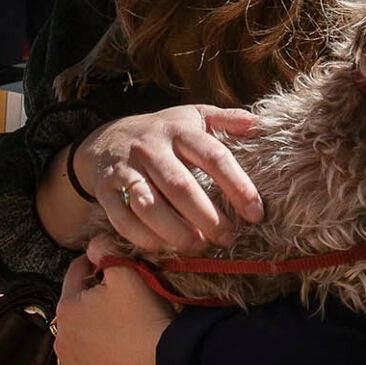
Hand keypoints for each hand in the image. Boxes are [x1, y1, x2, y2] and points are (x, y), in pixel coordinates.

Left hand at [54, 251, 169, 364]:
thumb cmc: (146, 318)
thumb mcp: (128, 274)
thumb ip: (106, 250)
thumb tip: (94, 244)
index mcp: (67, 308)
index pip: (76, 276)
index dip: (95, 267)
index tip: (110, 268)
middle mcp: (61, 342)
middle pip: (76, 315)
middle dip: (92, 308)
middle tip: (122, 308)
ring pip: (79, 348)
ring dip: (93, 341)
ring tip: (121, 339)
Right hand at [74, 106, 263, 252]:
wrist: (106, 139)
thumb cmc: (162, 133)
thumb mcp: (193, 117)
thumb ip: (226, 120)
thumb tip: (260, 126)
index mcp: (179, 130)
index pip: (213, 157)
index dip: (238, 185)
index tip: (256, 213)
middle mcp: (150, 148)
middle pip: (180, 185)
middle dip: (207, 217)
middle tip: (228, 238)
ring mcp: (125, 169)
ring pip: (149, 205)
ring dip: (175, 231)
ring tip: (199, 247)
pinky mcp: (105, 190)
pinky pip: (123, 219)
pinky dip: (144, 237)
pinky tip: (166, 248)